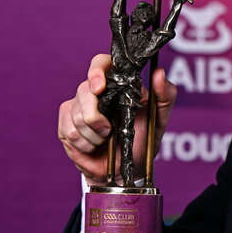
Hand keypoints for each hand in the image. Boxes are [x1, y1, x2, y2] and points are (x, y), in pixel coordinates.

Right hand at [58, 55, 176, 184]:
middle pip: (84, 91)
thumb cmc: (143, 141)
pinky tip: (93, 146)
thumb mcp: (158, 120)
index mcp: (117, 85)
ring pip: (76, 115)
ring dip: (93, 135)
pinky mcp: (65, 124)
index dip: (96, 72)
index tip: (100, 88)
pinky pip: (69, 130)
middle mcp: (95, 92)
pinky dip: (84, 143)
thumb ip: (165, 96)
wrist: (126, 169)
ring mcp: (77, 106)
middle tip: (110, 131)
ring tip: (105, 141)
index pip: (100, 63)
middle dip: (96, 117)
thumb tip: (159, 73)